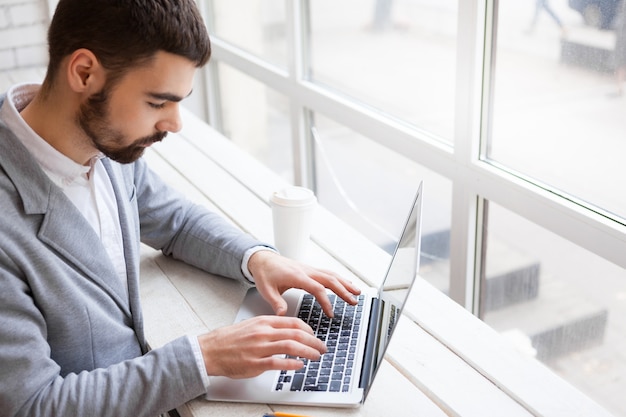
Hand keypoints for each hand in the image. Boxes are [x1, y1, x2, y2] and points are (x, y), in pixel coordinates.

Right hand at [198, 315, 325, 377]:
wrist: (210, 350)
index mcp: (263, 322)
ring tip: (316, 356)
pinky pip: (278, 362)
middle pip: (296, 334)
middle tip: (322, 347)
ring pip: (291, 346)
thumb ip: (269, 327)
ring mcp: (260, 348)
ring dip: (307, 351)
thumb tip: (288, 332)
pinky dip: (292, 363)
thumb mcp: (252, 325)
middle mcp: (263, 333)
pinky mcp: (255, 363)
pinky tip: (300, 365)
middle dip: (313, 341)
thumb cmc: (229, 339)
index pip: (293, 322)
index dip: (308, 329)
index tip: (314, 335)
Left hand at [247, 250, 361, 316]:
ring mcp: (310, 269)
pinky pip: (328, 274)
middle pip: (330, 280)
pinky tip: (346, 284)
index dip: (326, 302)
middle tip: (354, 302)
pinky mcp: (310, 270)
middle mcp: (307, 271)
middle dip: (344, 291)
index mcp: (297, 276)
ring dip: (345, 283)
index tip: (331, 314)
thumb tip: (282, 314)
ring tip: (357, 292)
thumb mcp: (266, 290)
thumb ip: (275, 302)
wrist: (263, 259)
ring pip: (332, 275)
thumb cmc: (265, 274)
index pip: (317, 289)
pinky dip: (339, 279)